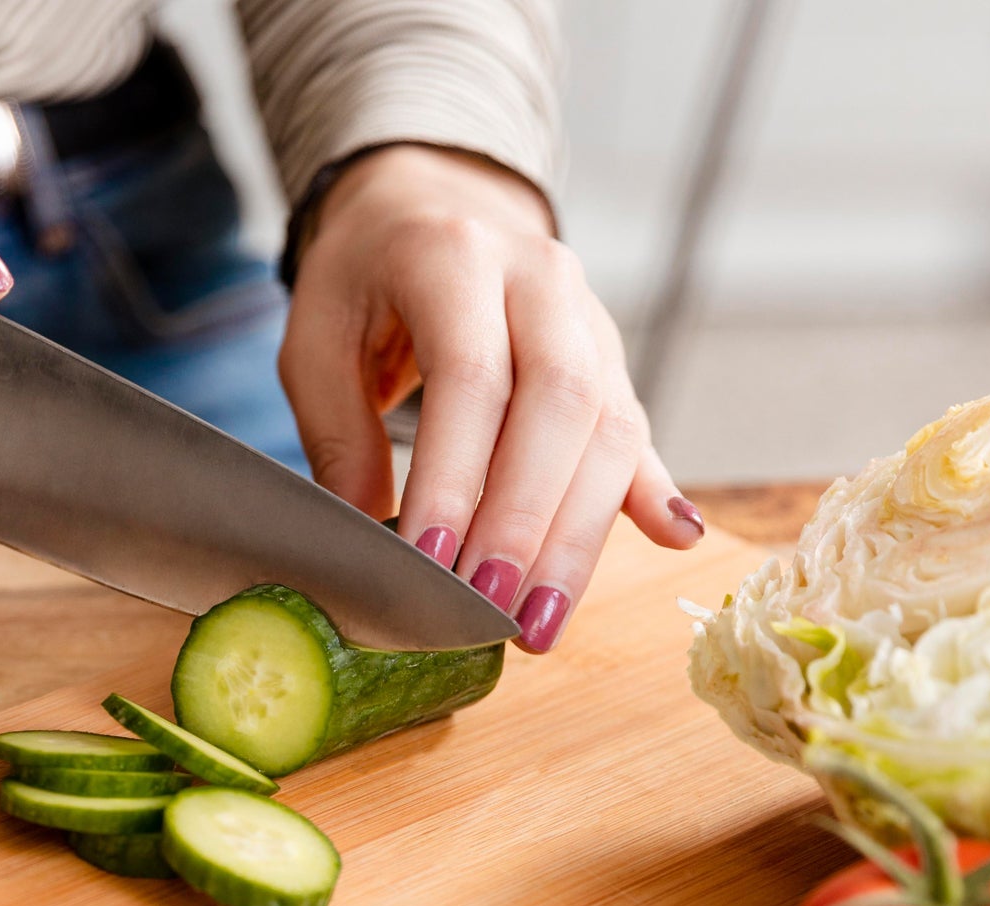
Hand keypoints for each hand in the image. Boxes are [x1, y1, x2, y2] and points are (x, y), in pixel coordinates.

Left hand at [279, 145, 702, 652]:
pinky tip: (673, 539)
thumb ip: (340, 437)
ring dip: (579, 537)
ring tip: (543, 623)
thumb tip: (368, 546)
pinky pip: (636, 431)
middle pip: (560, 406)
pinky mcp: (609, 360)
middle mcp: (540, 279)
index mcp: (455, 257)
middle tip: (494, 611)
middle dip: (528, 523)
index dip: (457, 480)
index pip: (472, 379)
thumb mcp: (316, 340)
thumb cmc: (362, 278)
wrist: (431, 199)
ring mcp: (588, 318)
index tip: (433, 566)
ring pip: (608, 430)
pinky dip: (650, 492)